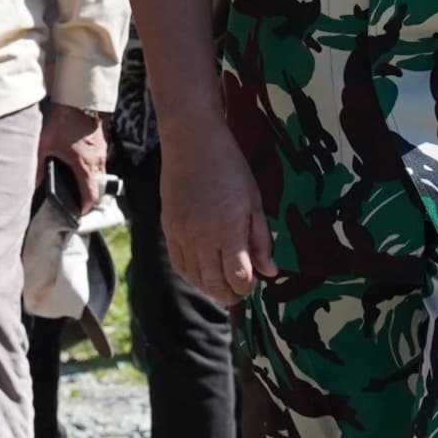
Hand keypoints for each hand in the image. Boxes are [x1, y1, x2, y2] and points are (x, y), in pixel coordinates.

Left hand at [43, 104, 108, 213]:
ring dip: (91, 184)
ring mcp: (102, 151)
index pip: (91, 196)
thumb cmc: (60, 120)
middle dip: (88, 198)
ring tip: (76, 186)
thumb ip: (37, 166)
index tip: (75, 213)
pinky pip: (100, 163)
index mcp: (85, 165)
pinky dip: (92, 170)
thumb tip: (33, 184)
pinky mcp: (102, 142)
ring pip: (100, 176)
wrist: (77, 96)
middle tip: (75, 203)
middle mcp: (98, 161)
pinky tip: (78, 166)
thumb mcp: (43, 143)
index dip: (84, 208)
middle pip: (98, 189)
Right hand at [159, 108, 274, 304]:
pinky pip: (178, 264)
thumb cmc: (229, 168)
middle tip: (241, 287)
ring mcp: (181, 236)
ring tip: (223, 279)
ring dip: (211, 286)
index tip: (254, 281)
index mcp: (227, 232)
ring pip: (194, 279)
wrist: (192, 142)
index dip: (248, 287)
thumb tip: (270, 272)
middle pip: (214, 286)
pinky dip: (192, 274)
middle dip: (230, 294)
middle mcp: (201, 239)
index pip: (237, 278)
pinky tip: (203, 269)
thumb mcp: (255, 202)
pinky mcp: (168, 229)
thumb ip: (261, 241)